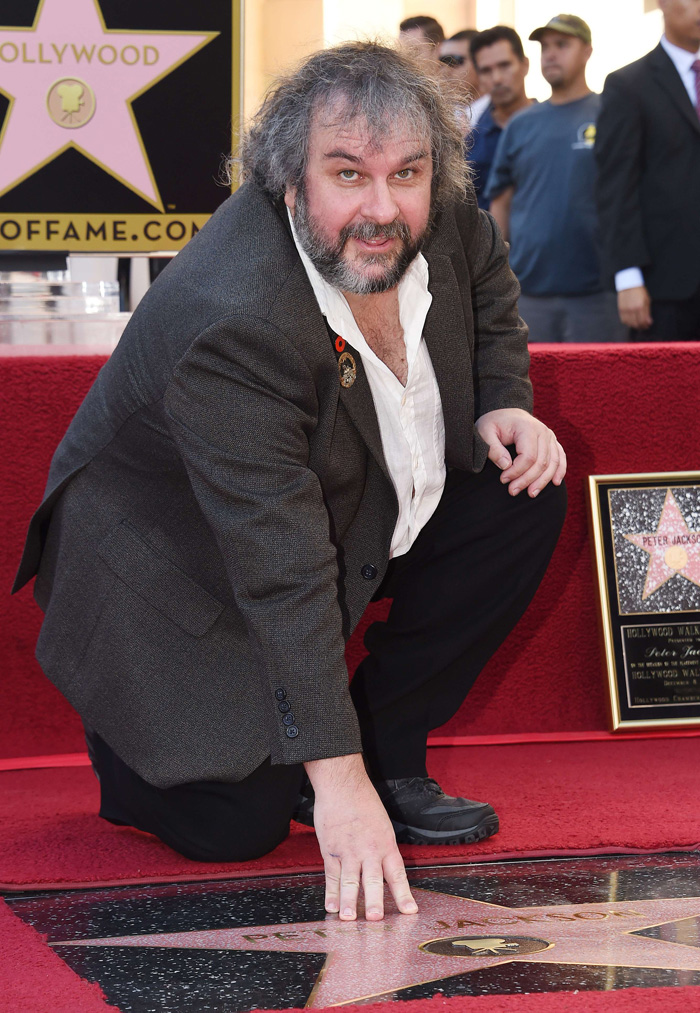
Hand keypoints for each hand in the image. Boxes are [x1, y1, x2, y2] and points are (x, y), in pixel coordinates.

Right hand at [305, 755, 417, 921]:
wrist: (343, 785)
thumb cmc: (364, 802)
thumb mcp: (382, 824)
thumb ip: (382, 848)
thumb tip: (384, 871)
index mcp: (385, 844)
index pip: (397, 874)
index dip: (403, 895)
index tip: (410, 912)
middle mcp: (369, 850)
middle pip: (373, 881)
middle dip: (375, 901)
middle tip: (375, 919)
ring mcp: (348, 851)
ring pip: (350, 881)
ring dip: (349, 901)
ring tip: (349, 919)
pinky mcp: (331, 849)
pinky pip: (331, 875)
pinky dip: (331, 892)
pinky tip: (331, 906)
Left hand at [476, 407, 565, 497]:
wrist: (504, 414)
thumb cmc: (493, 424)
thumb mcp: (485, 433)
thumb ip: (493, 449)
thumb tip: (506, 466)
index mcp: (527, 427)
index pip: (528, 456)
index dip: (516, 472)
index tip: (503, 480)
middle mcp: (542, 431)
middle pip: (541, 462)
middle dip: (527, 480)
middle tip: (513, 491)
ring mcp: (550, 436)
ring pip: (552, 463)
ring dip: (543, 481)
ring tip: (531, 494)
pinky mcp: (552, 441)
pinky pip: (560, 457)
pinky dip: (559, 471)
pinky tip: (555, 483)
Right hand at [618, 286, 651, 328]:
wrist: (629, 284)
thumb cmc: (639, 291)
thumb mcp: (647, 300)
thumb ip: (648, 312)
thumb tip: (649, 322)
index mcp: (640, 306)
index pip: (643, 321)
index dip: (645, 326)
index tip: (647, 326)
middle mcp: (632, 309)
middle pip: (636, 324)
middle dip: (641, 327)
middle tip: (643, 327)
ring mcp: (626, 310)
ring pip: (630, 324)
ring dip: (634, 326)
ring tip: (637, 324)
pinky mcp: (621, 310)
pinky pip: (624, 320)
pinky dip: (628, 323)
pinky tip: (631, 321)